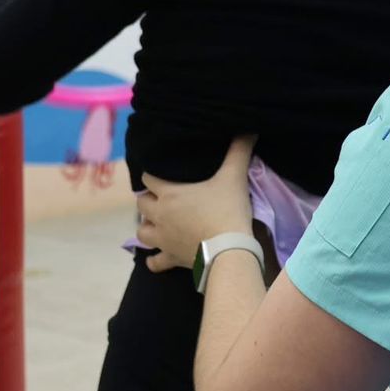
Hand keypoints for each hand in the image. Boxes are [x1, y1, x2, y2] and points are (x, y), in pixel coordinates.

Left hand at [138, 136, 256, 273]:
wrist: (229, 248)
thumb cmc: (227, 209)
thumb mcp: (234, 175)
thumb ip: (239, 150)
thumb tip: (248, 129)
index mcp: (169, 193)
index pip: (148, 178)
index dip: (153, 175)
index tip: (161, 175)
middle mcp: (160, 215)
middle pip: (142, 204)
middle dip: (149, 200)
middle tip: (161, 198)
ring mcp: (163, 238)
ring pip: (142, 231)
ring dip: (147, 227)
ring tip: (157, 224)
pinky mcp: (171, 258)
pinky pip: (155, 262)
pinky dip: (154, 260)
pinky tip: (156, 258)